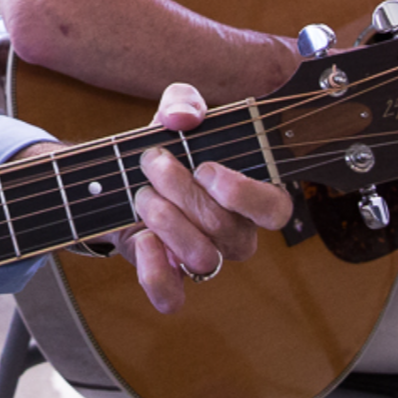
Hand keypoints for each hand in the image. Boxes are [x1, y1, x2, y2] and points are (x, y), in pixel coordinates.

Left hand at [110, 83, 291, 313]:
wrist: (121, 180)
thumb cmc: (165, 150)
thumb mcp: (172, 116)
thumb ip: (183, 101)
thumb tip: (184, 116)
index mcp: (247, 196)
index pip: (276, 210)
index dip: (244, 195)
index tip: (206, 168)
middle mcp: (233, 233)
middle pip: (225, 229)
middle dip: (181, 190)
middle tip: (153, 161)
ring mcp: (202, 258)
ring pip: (202, 259)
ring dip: (165, 220)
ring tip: (142, 194)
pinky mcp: (168, 277)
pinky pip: (172, 296)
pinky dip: (155, 271)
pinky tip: (143, 240)